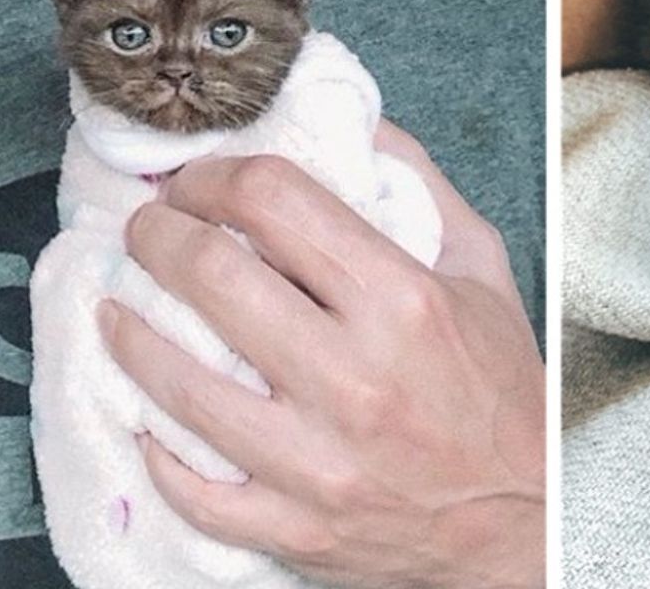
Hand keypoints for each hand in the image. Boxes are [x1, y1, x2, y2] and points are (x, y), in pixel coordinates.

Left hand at [98, 121, 545, 587]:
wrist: (527, 514)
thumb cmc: (502, 387)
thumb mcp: (482, 269)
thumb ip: (420, 185)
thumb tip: (352, 121)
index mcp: (404, 301)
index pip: (273, 201)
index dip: (215, 175)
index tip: (198, 183)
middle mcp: (356, 378)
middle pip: (210, 274)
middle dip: (156, 234)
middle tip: (148, 230)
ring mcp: (319, 462)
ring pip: (175, 382)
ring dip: (129, 329)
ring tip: (122, 306)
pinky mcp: (296, 528)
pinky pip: (189, 487)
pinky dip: (156, 445)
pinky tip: (150, 411)